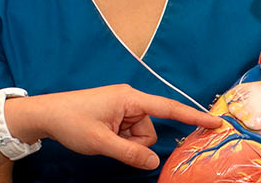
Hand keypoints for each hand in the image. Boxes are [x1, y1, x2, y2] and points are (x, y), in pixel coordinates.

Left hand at [9, 84, 221, 169]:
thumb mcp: (101, 142)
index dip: (193, 117)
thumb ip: (130, 152)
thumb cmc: (71, 121)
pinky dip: (120, 140)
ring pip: (140, 135)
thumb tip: (153, 162)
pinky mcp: (116, 115)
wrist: (46, 114)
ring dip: (126, 142)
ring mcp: (123, 108)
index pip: (169, 108)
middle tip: (110, 141)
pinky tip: (102, 137)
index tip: (215, 122)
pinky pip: (129, 134)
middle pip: (150, 129)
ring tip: (102, 138)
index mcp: (130, 98)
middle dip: (136, 142)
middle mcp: (130, 100)